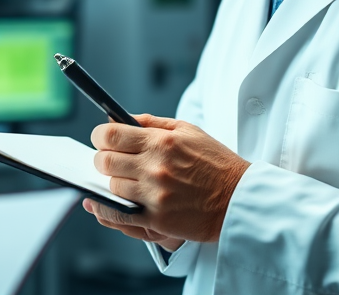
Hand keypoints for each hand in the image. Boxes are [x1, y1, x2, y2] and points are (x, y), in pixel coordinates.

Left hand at [88, 114, 249, 243]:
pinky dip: (106, 209)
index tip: (102, 139)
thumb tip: (118, 119)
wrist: (238, 198)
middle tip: (109, 160)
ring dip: (113, 183)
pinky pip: (119, 215)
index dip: (100, 136)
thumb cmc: (215, 162)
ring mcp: (155, 194)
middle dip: (102, 159)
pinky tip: (106, 204)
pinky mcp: (157, 219)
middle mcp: (155, 167)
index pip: (111, 135)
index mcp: (162, 141)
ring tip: (126, 180)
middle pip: (105, 161)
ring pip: (112, 186)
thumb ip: (151, 122)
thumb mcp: (188, 130)